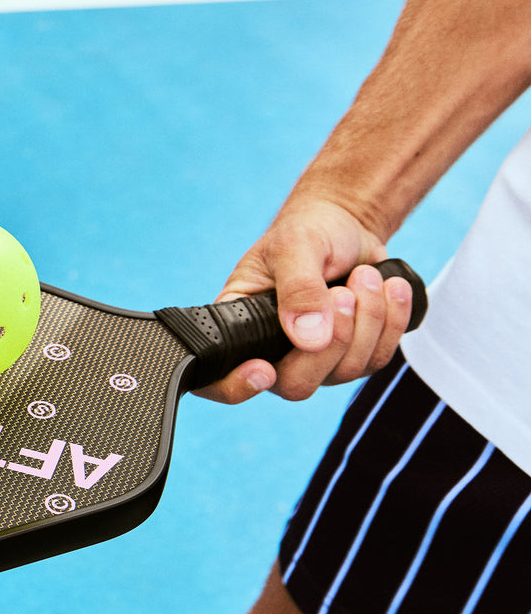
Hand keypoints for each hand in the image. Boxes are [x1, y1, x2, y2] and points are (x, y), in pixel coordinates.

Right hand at [195, 198, 414, 403]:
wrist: (345, 226)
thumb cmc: (308, 231)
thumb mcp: (295, 246)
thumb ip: (299, 290)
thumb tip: (310, 340)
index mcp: (241, 326)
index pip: (221, 379)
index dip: (237, 387)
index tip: (264, 369)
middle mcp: (272, 352)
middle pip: (296, 384)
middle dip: (333, 340)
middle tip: (343, 292)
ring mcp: (313, 361)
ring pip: (345, 371)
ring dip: (369, 319)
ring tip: (366, 275)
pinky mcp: (351, 357)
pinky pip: (377, 359)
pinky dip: (392, 320)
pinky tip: (389, 288)